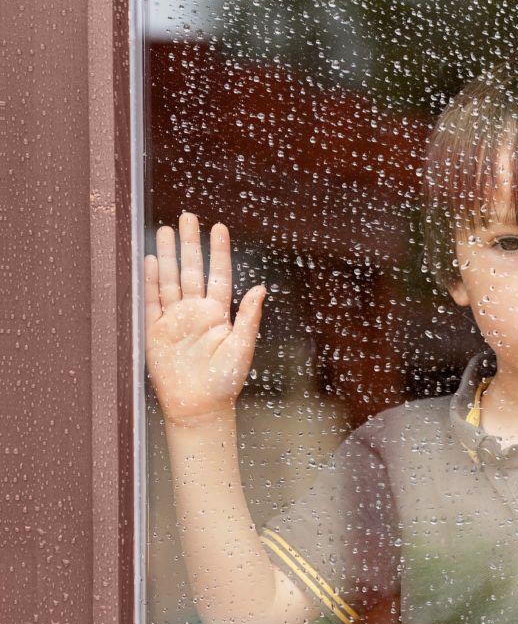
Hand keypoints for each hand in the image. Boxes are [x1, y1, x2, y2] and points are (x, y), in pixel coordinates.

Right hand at [144, 212, 266, 425]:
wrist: (199, 407)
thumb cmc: (225, 381)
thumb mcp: (243, 347)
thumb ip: (249, 317)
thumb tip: (261, 288)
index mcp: (219, 314)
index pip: (219, 275)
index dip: (218, 251)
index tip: (219, 227)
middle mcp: (196, 312)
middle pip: (192, 270)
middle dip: (190, 243)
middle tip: (187, 216)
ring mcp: (174, 320)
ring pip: (170, 280)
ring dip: (167, 256)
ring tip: (165, 230)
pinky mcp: (155, 332)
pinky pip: (151, 301)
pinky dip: (150, 281)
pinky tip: (149, 261)